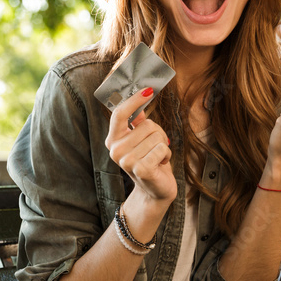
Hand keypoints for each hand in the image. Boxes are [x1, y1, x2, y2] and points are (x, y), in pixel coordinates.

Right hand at [105, 88, 176, 203]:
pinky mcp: (141, 169)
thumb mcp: (142, 140)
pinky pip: (162, 148)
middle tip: (156, 147)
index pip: (119, 114)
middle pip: (146, 124)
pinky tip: (160, 164)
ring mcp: (127, 161)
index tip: (148, 90)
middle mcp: (115, 150)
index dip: (134, 100)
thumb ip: (138, 122)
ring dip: (163, 146)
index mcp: (113, 140)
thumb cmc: (149, 161)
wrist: (155, 190)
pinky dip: (167, 155)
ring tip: (157, 157)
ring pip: (156, 136)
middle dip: (158, 133)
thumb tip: (141, 95)